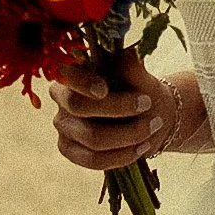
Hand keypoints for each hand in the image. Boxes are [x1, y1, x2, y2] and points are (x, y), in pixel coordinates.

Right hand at [50, 49, 171, 172]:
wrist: (149, 116)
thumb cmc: (140, 89)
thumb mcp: (141, 75)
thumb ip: (132, 65)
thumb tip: (129, 53)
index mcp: (72, 72)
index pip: (65, 73)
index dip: (81, 82)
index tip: (104, 89)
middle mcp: (61, 99)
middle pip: (78, 106)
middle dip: (118, 107)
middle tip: (147, 103)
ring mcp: (63, 127)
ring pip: (92, 138)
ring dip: (129, 134)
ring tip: (153, 126)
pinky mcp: (70, 150)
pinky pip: (94, 161)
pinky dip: (123, 155)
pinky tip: (142, 147)